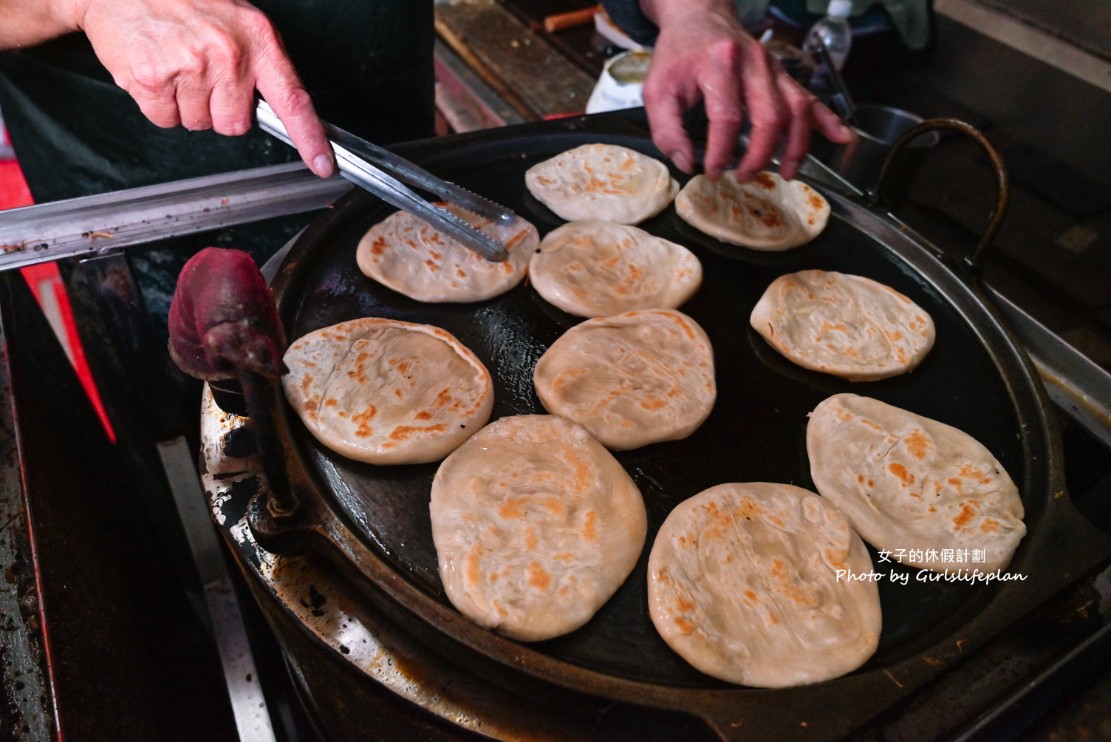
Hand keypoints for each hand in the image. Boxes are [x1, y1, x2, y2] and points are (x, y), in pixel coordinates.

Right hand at [77, 0, 334, 176]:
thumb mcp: (236, 19)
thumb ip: (259, 62)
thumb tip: (275, 107)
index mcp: (257, 39)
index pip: (294, 100)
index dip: (311, 138)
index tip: (323, 165)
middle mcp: (228, 54)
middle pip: (235, 125)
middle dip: (218, 110)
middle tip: (201, 76)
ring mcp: (189, 67)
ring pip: (199, 124)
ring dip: (186, 105)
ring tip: (175, 66)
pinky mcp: (152, 78)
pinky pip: (165, 119)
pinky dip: (158, 104)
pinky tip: (156, 71)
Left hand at [640, 0, 852, 180]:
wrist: (699, 17)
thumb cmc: (678, 56)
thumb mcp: (657, 89)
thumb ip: (666, 129)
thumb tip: (686, 162)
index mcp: (718, 64)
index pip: (726, 116)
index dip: (721, 151)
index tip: (711, 171)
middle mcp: (752, 64)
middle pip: (769, 116)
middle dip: (761, 154)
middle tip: (744, 176)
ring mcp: (773, 68)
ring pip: (796, 109)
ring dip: (796, 146)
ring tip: (788, 174)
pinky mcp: (782, 74)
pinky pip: (810, 97)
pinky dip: (827, 119)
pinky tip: (841, 136)